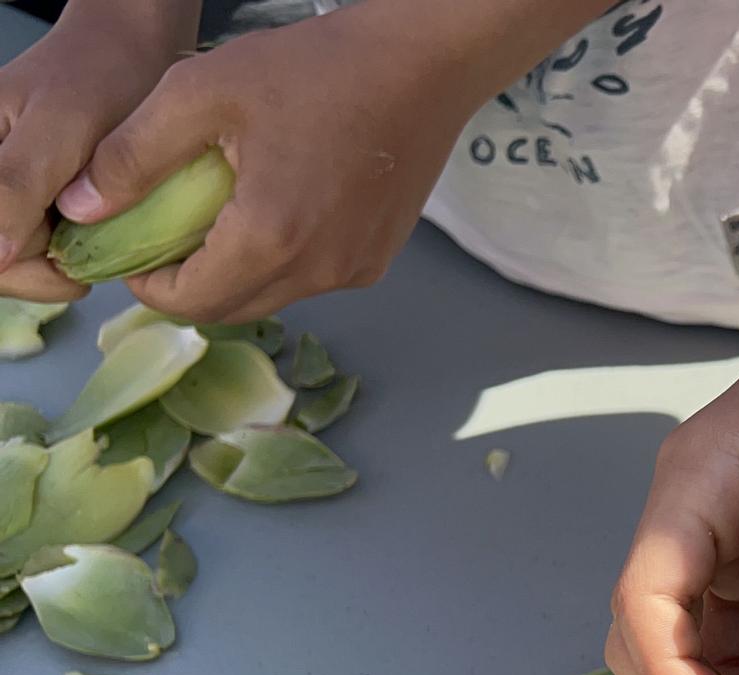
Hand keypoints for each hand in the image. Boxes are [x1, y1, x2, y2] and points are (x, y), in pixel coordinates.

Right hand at [0, 0, 191, 301]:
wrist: (131, 46)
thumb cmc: (96, 75)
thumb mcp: (57, 130)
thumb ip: (17, 186)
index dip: (25, 272)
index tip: (78, 273)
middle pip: (2, 258)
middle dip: (50, 265)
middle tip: (103, 252)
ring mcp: (9, 183)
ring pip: (26, 252)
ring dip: (70, 255)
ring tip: (108, 230)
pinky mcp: (35, 188)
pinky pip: (46, 234)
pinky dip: (80, 239)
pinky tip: (104, 221)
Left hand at [53, 6, 475, 322]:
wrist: (421, 65)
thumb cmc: (315, 69)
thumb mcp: (201, 92)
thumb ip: (132, 154)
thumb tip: (82, 207)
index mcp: (270, 238)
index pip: (187, 303)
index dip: (145, 283)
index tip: (132, 245)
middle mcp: (318, 271)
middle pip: (230, 310)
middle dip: (188, 284)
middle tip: (167, 233)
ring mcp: (355, 268)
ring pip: (272, 297)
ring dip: (236, 273)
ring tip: (222, 214)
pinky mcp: (378, 257)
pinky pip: (313, 279)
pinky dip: (283, 260)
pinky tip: (279, 207)